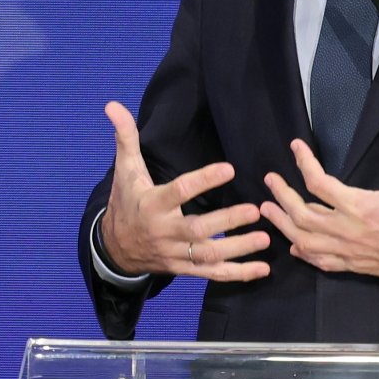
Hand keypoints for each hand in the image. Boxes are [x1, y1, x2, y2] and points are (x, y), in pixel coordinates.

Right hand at [98, 102, 268, 283]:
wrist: (116, 248)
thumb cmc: (127, 202)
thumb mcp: (126, 171)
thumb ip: (126, 138)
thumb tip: (113, 105)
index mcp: (152, 204)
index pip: (179, 191)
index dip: (204, 180)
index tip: (229, 168)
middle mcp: (164, 231)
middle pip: (197, 229)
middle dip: (227, 221)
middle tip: (254, 210)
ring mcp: (176, 253)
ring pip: (208, 255)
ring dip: (238, 249)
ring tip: (265, 238)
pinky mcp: (185, 269)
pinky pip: (213, 274)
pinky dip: (238, 274)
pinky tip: (262, 269)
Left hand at [260, 104, 378, 286]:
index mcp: (360, 207)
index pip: (318, 182)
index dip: (303, 161)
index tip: (295, 146)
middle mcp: (348, 231)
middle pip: (301, 214)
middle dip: (281, 196)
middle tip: (269, 181)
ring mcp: (349, 252)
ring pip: (304, 240)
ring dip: (283, 224)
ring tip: (267, 210)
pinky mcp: (354, 267)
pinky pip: (321, 262)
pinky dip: (304, 252)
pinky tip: (295, 245)